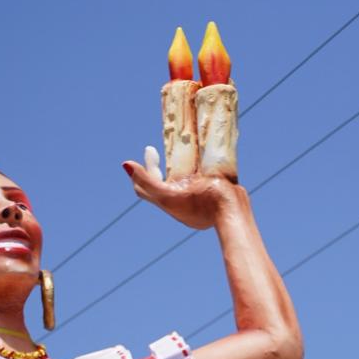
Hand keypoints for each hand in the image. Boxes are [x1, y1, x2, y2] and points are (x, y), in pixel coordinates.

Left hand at [123, 158, 240, 229]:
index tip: (151, 149)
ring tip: (182, 147)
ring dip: (180, 163)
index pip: (146, 186)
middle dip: (160, 166)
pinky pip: (202, 175)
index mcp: (170, 203)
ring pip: (184, 178)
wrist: (233, 210)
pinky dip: (199, 164)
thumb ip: (147, 181)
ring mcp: (199, 197)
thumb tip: (125, 164)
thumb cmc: (202, 203)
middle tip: (160, 148)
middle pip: (163, 183)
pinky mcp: (214, 191)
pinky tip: (203, 153)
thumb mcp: (169, 195)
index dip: (145, 168)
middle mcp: (182, 201)